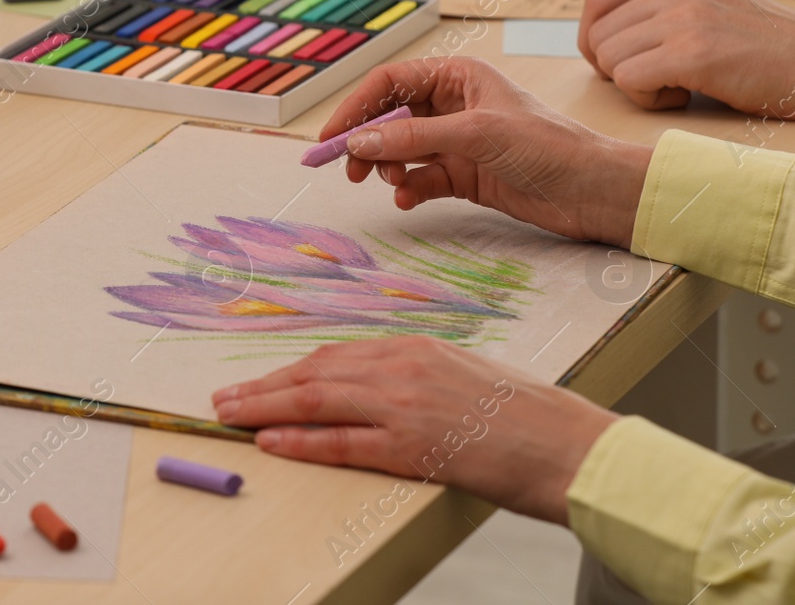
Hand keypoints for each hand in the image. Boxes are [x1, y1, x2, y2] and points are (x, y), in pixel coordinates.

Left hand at [210, 337, 617, 524]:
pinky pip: (341, 442)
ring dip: (265, 409)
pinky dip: (299, 441)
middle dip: (264, 387)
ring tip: (230, 417)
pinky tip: (269, 442)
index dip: (289, 371)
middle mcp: (403, 367)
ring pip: (316, 400)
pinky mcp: (412, 445)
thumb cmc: (523, 417)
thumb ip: (413, 379)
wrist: (570, 446)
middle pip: (314, 373)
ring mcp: (405, 405)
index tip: (259, 382)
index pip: (335, 356)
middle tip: (224, 400)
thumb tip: (368, 395)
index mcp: (415, 348)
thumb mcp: (460, 378)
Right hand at [322, 57, 649, 247]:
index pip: (390, 82)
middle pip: (390, 117)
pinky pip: (421, 178)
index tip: (330, 136)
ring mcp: (458, 142)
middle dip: (367, 141)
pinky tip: (409, 199)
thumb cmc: (550, 147)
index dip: (356, 106)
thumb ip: (413, 138)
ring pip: (401, 150)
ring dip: (388, 167)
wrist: (596, 193)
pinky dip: (409, 188)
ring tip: (390, 183)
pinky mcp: (465, 175)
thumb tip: (358, 143)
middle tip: (349, 168)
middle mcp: (454, 105)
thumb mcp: (477, 134)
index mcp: (459, 77)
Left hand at [579, 0, 794, 115]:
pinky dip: (647, 99)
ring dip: (633, 85)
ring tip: (676, 87)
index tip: (618, 61)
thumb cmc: (761, 49)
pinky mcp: (694, 52)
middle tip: (654, 80)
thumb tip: (598, 33)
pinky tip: (683, 98)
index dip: (594, 36)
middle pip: (597, 33)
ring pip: (608, 57)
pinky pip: (627, 80)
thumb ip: (661, 8)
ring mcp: (685, 16)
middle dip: (613, 67)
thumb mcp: (709, 6)